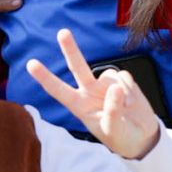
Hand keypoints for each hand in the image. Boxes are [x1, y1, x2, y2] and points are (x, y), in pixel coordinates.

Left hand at [26, 29, 159, 159]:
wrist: (142, 138)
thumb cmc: (120, 137)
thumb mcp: (113, 130)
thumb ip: (113, 111)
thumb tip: (116, 88)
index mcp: (80, 106)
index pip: (59, 91)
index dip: (45, 78)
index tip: (30, 64)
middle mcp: (90, 92)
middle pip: (78, 67)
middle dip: (71, 49)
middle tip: (62, 33)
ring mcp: (106, 85)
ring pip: (109, 74)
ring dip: (121, 91)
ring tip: (126, 109)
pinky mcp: (122, 82)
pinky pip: (124, 77)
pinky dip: (131, 90)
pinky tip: (132, 103)